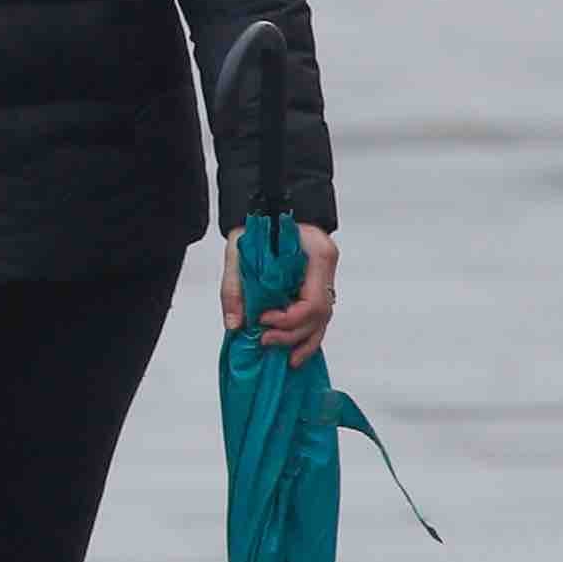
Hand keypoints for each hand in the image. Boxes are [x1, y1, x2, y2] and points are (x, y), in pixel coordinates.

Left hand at [223, 223, 340, 365]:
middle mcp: (327, 267)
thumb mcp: (239, 248)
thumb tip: (235, 326)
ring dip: (304, 341)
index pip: (312, 302)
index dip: (288, 319)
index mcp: (318, 255)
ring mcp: (326, 275)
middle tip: (265, 340)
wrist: (270, 201)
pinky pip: (319, 314)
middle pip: (320, 315)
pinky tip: (297, 351)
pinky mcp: (318, 282)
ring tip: (287, 360)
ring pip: (324, 319)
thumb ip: (235, 286)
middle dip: (293, 333)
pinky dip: (307, 333)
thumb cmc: (257, 220)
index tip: (262, 320)